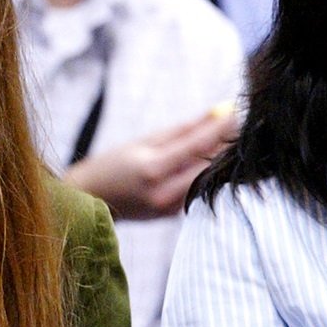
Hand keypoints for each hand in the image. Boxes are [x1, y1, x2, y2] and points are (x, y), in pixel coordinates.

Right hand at [65, 107, 237, 218]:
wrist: (87, 202)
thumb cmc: (109, 166)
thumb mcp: (141, 142)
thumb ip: (181, 131)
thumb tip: (216, 113)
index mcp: (152, 169)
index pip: (198, 145)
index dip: (220, 126)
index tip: (236, 110)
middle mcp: (163, 192)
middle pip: (210, 165)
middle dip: (226, 143)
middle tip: (239, 124)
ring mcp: (169, 208)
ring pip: (208, 180)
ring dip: (219, 159)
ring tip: (227, 140)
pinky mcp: (172, 216)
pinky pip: (197, 191)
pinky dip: (206, 174)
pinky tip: (210, 161)